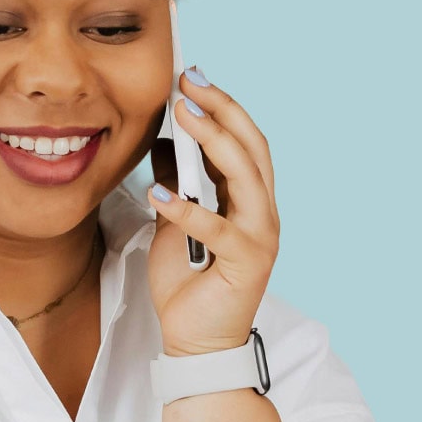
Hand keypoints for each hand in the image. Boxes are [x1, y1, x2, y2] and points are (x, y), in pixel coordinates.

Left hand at [145, 68, 279, 356]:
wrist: (196, 342)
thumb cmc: (189, 286)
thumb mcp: (175, 224)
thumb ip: (178, 186)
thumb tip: (166, 144)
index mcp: (250, 201)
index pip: (245, 142)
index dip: (223, 107)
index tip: (192, 78)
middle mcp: (263, 213)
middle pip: (252, 147)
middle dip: (222, 109)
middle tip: (190, 81)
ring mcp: (260, 237)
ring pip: (246, 176)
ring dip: (214, 141)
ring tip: (183, 115)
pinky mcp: (245, 264)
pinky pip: (217, 228)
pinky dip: (187, 210)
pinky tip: (158, 195)